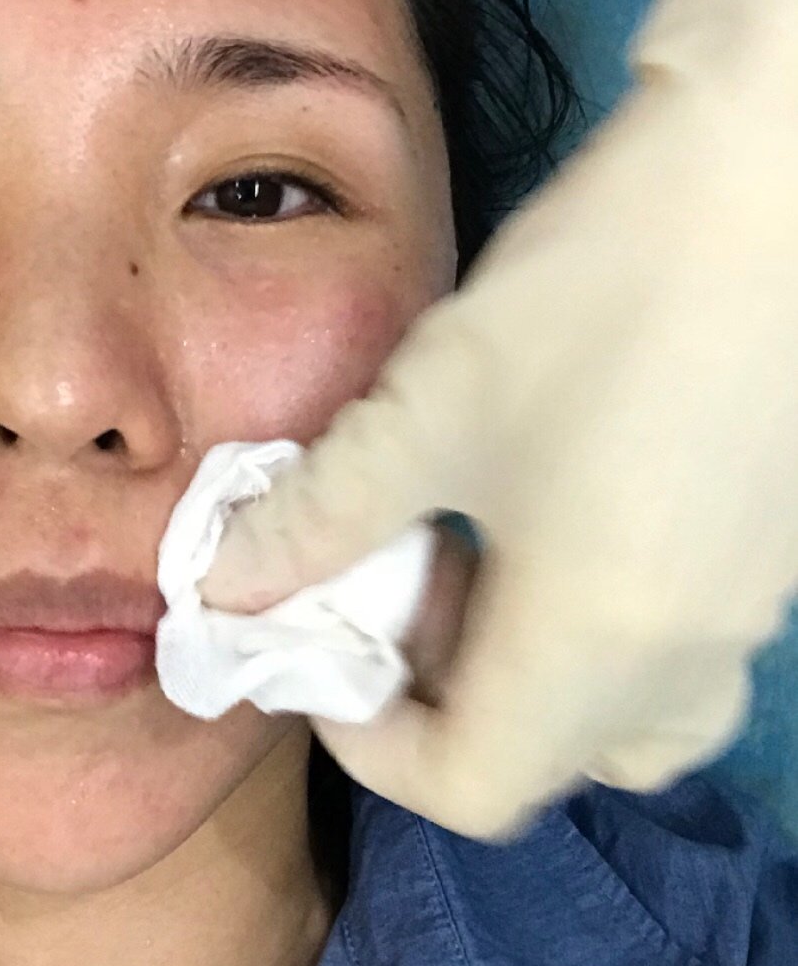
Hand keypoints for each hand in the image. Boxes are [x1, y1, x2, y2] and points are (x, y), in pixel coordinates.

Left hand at [199, 0, 797, 840]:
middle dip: (439, 695)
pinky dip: (587, 617)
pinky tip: (546, 497)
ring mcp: (744, 608)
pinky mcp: (770, 549)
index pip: (472, 788)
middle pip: (543, 756)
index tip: (322, 650)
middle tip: (386, 581)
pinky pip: (666, 643)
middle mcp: (685, 656)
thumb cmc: (593, 294)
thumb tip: (222, 587)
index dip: (372, 747)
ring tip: (465, 540)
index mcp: (596, 644)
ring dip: (517, 661)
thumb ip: (318, 518)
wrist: (772, 177)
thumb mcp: (429, 410)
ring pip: (615, 709)